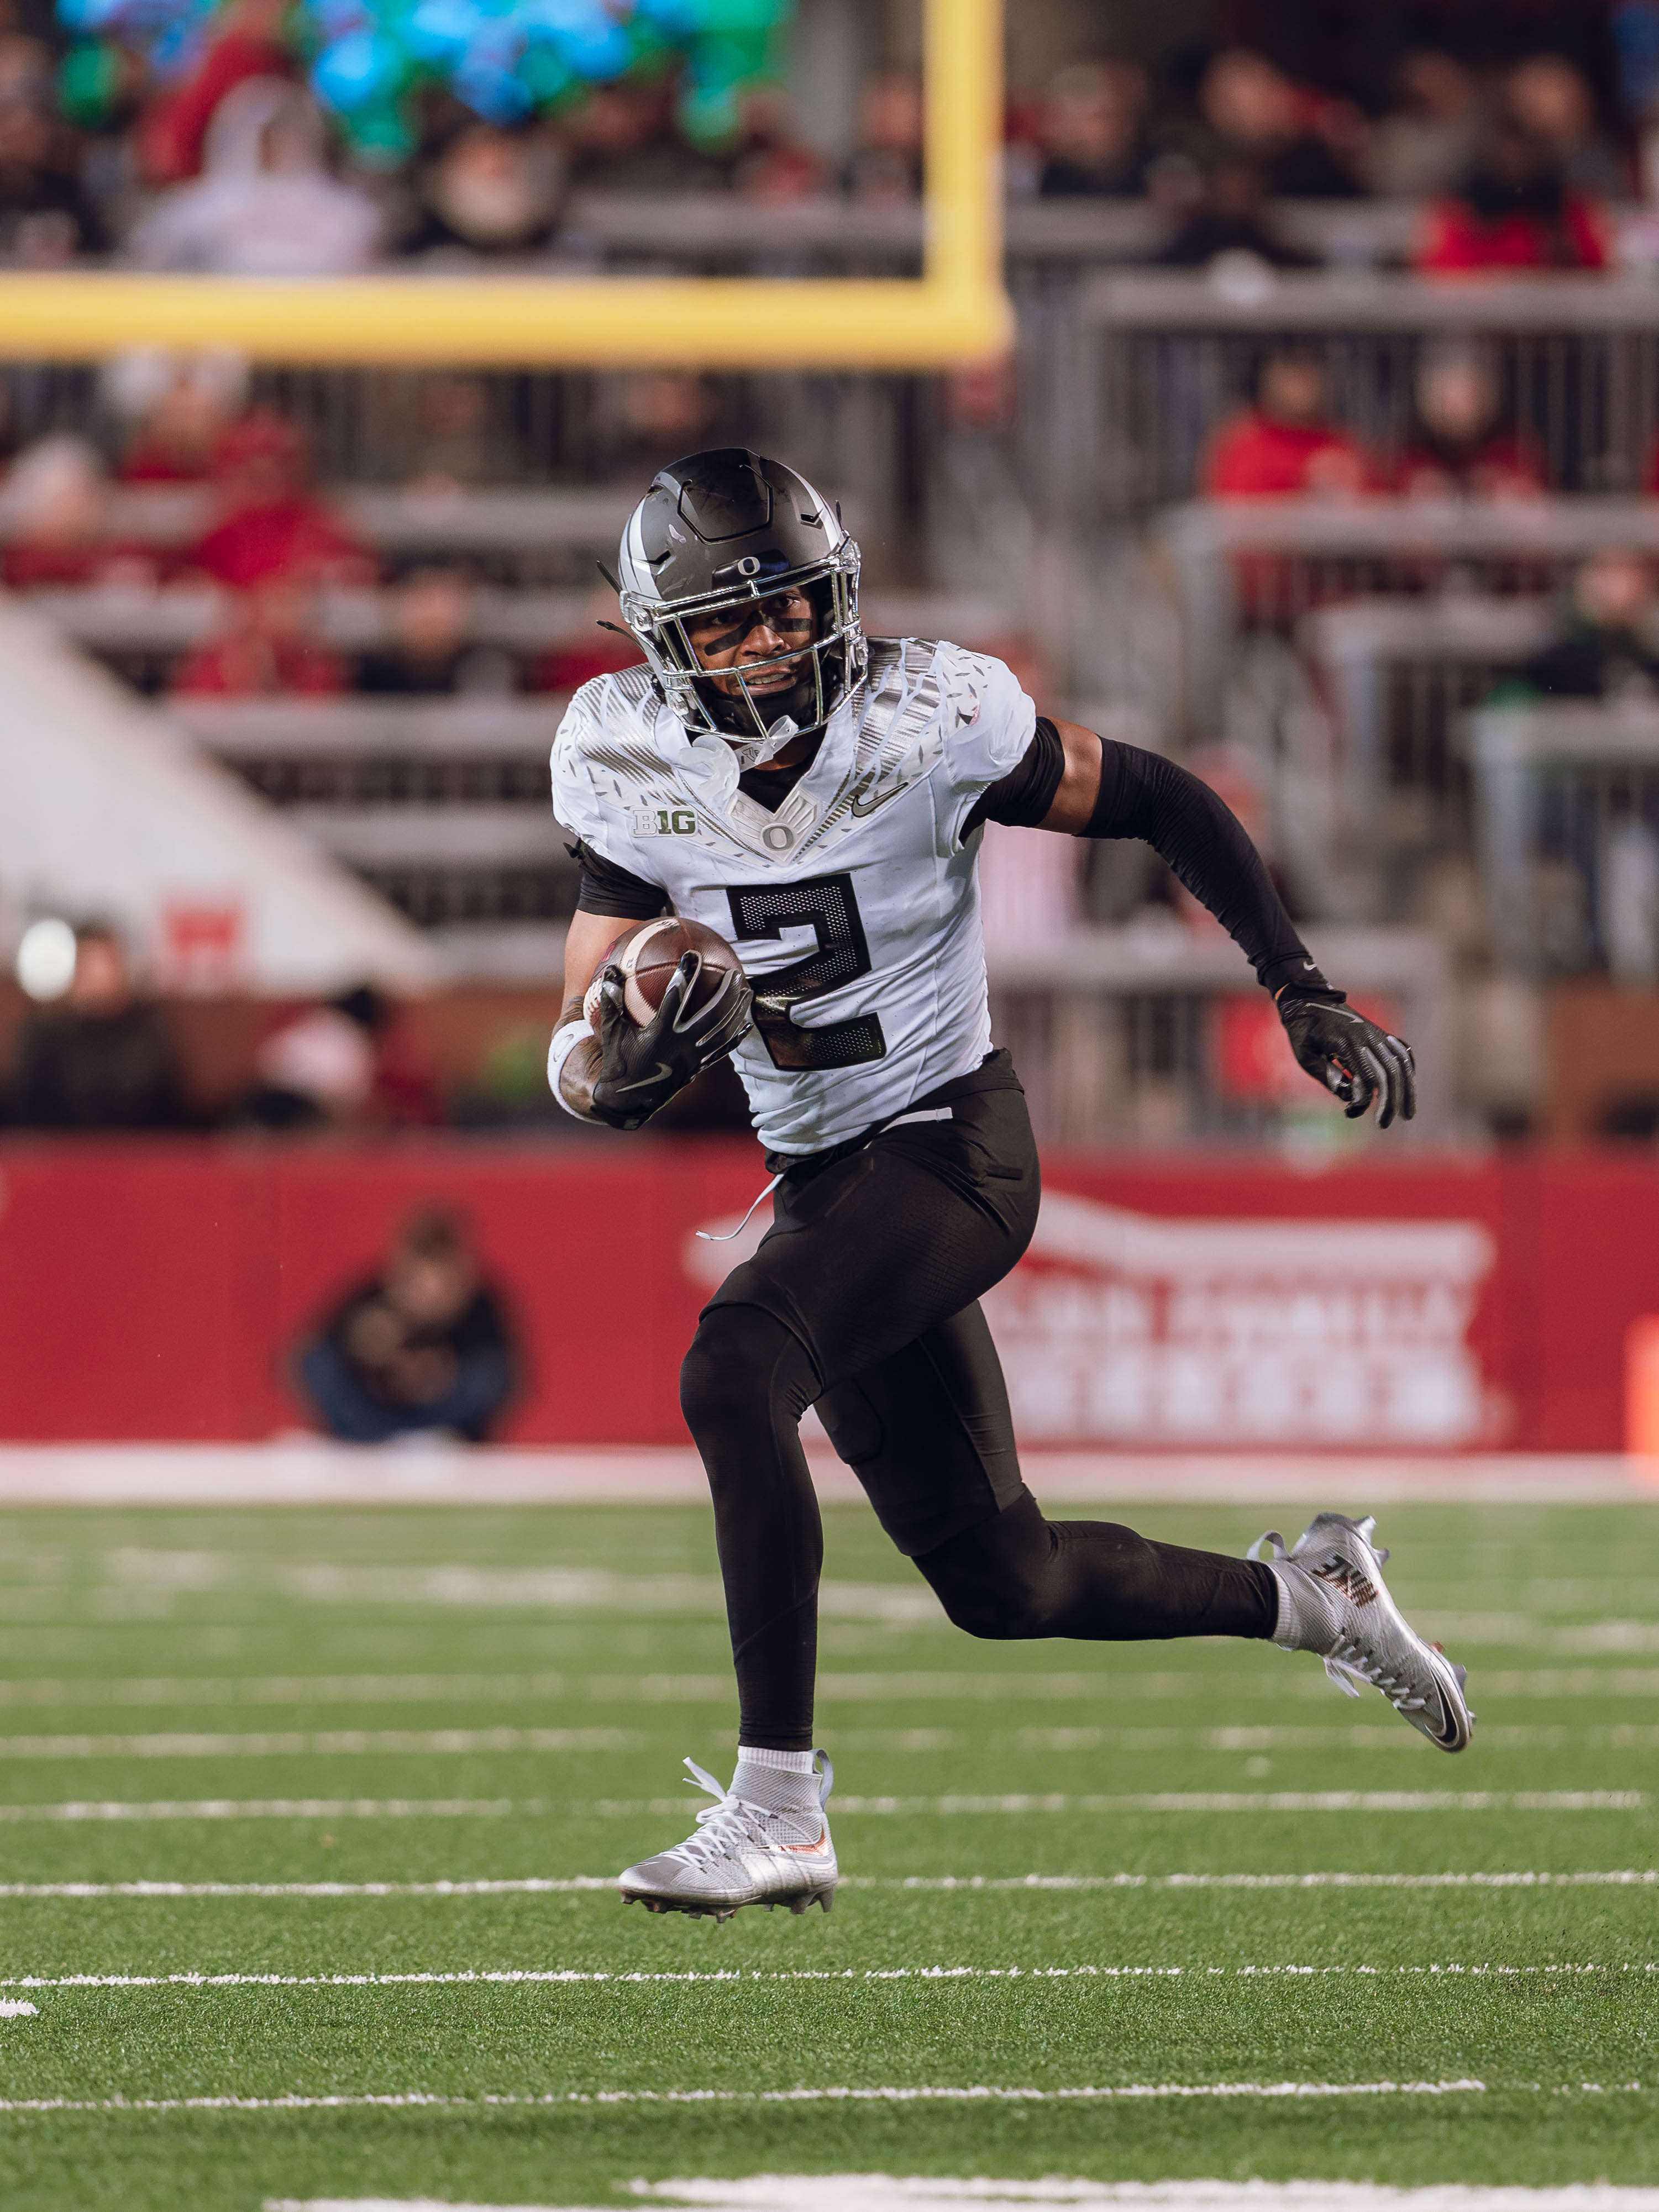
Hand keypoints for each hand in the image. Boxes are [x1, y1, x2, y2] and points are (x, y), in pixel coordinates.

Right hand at [590, 953, 751, 1130]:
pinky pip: (721, 1052)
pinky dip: (736, 1038)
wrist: (628, 1101)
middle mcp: (680, 1046)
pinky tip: (747, 1025)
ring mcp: (692, 1059)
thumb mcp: (611, 1033)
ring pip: (722, 1032)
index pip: (675, 999)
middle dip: (726, 993)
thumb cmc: (618, 1062)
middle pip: (711, 1016)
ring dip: (737, 1011)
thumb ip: (611, 1003)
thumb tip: (611, 972)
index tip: (693, 956)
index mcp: (659, 1034)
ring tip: (747, 992)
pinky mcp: (697, 1069)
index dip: (685, 976)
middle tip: (735, 973)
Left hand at [1277, 993, 1415, 1128]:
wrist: (1308, 998)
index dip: (1363, 1101)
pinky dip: (1408, 1070)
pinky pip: (1401, 1052)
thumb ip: (1326, 1075)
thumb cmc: (1302, 1029)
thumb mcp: (1305, 1055)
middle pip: (1390, 1074)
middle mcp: (1369, 1037)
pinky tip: (1408, 1086)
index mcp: (1349, 1042)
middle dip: (1390, 1102)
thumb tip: (1348, 1095)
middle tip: (1384, 1125)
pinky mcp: (1379, 1033)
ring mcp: (1377, 1033)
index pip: (1368, 1078)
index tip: (1349, 1112)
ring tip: (1408, 1113)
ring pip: (1402, 1063)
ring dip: (1408, 1090)